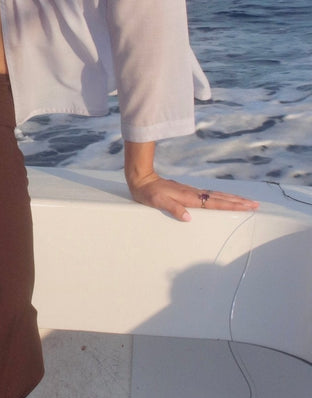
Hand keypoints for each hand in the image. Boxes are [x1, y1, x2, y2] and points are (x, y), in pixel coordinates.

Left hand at [128, 172, 258, 221]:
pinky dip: (221, 197)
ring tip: (246, 202)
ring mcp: (192, 192)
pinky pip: (209, 195)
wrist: (142, 179)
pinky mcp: (188, 192)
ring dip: (232, 199)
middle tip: (255, 205)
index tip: (247, 206)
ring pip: (217, 195)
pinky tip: (225, 199)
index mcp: (189, 197)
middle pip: (221, 197)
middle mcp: (193, 193)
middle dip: (239, 201)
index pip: (214, 203)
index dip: (231, 205)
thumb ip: (173, 208)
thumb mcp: (157, 202)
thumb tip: (188, 217)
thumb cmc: (148, 193)